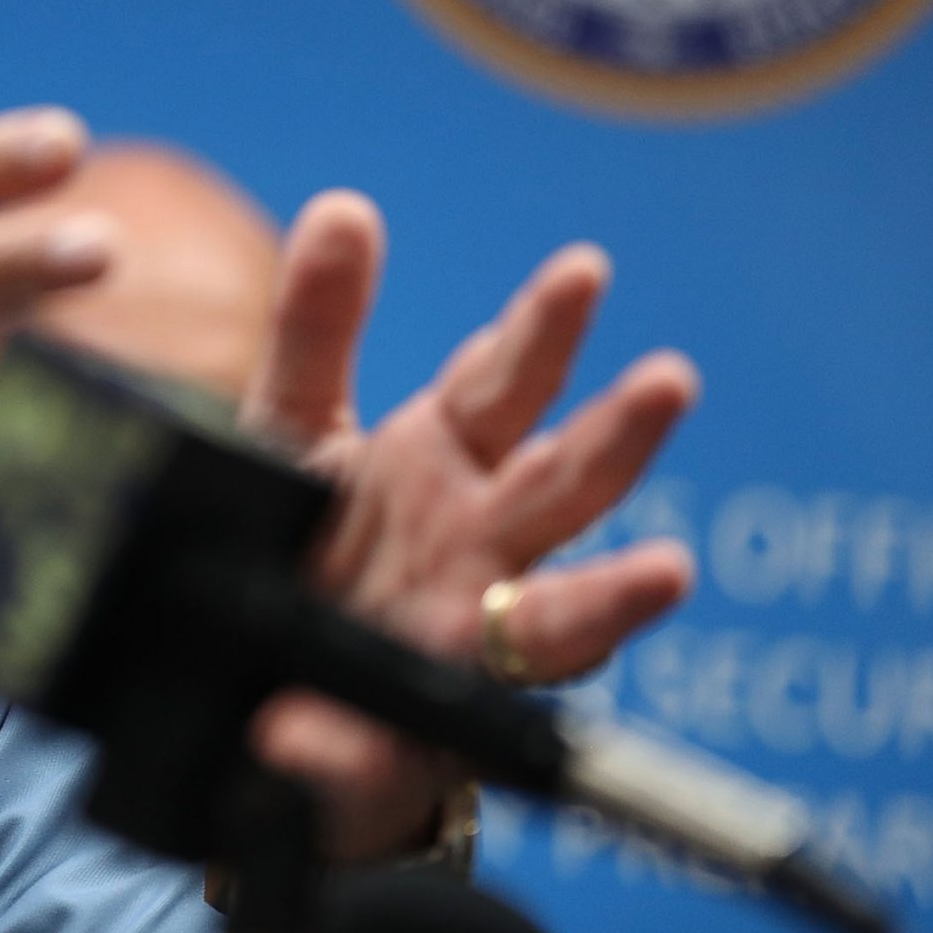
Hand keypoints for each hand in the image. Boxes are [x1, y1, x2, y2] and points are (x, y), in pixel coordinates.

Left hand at [240, 191, 699, 859]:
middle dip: (615, 438)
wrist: (264, 673)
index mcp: (441, 458)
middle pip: (558, 481)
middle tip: (667, 384)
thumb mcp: (288, 426)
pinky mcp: (434, 716)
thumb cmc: (300, 539)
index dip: (541, 331)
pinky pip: (448, 725)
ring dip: (612, 595)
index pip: (502, 384)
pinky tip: (472, 708)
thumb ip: (315, 328)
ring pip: (557, 608)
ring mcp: (470, 629)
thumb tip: (347, 206)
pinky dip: (455, 724)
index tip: (582, 273)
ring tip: (667, 573)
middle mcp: (478, 538)